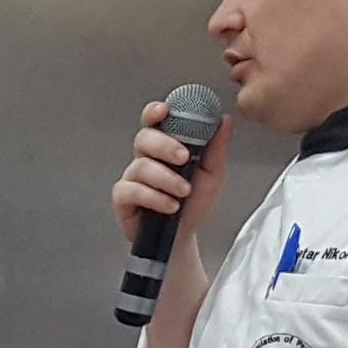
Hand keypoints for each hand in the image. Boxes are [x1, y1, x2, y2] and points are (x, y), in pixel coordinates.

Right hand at [109, 102, 233, 256]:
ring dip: (166, 178)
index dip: (154, 112)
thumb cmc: (193, 204)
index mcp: (164, 147)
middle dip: (165, 145)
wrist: (184, 237)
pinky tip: (170, 206)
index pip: (154, 122)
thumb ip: (216, 148)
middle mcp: (145, 158)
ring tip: (183, 192)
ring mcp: (132, 177)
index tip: (165, 110)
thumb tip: (224, 120)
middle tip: (184, 158)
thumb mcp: (212, 175)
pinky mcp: (122, 198)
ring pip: (142, 166)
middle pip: (144, 138)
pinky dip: (154, 197)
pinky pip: (133, 190)